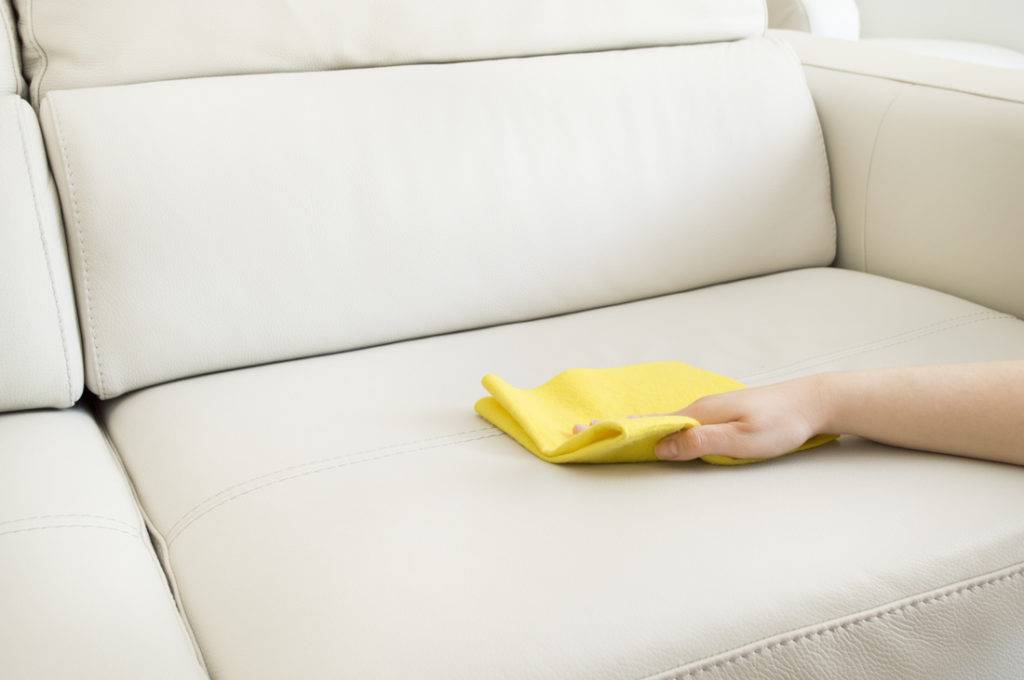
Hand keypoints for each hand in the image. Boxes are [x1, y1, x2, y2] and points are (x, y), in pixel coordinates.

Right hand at [575, 375, 829, 461]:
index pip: (647, 424)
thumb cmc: (783, 423)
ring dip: (635, 430)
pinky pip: (680, 425)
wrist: (814, 401)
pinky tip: (653, 435)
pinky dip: (659, 430)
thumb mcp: (743, 440)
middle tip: (579, 431)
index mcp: (698, 414)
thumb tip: (660, 447)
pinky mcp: (720, 417)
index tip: (582, 431)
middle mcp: (698, 409)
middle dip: (615, 428)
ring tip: (607, 435)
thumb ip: (701, 443)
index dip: (615, 429)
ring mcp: (709, 411)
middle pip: (649, 422)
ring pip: (664, 423)